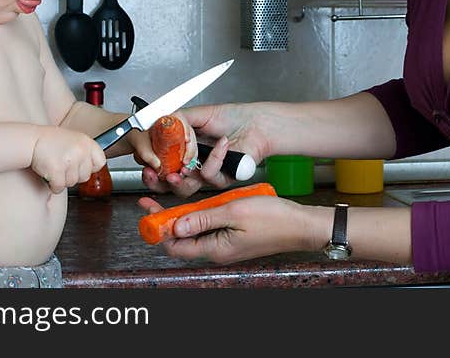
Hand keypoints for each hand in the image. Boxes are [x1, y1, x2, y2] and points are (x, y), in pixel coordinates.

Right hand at [31, 126, 106, 193]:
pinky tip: (50, 175)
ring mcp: (69, 160)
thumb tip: (93, 168)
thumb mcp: (74, 140)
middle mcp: (81, 151)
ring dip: (62, 180)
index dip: (91, 167)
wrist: (32, 140)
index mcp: (87, 142)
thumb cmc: (51, 141)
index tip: (82, 167)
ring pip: (72, 183)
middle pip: (85, 176)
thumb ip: (85, 152)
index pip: (100, 162)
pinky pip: (59, 187)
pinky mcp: (57, 170)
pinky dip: (54, 185)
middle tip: (64, 166)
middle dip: (74, 175)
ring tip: (56, 167)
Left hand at [136, 193, 309, 263]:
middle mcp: (218, 250)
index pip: (175, 244)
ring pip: (195, 231)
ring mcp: (226, 244)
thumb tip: (176, 226)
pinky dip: (200, 214)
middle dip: (165, 220)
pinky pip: (210, 227)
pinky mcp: (234, 236)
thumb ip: (203, 218)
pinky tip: (200, 201)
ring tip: (171, 199)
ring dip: (182, 216)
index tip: (148, 210)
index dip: (158, 228)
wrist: (301, 225)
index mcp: (215, 248)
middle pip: (182, 238)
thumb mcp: (234, 212)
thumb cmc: (274, 219)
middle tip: (152, 202)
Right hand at [140, 103, 268, 197]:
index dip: (151, 168)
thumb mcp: (197, 114)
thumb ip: (176, 121)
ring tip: (181, 168)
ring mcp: (206, 174)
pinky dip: (215, 157)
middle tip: (155, 174)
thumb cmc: (231, 117)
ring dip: (180, 180)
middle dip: (158, 183)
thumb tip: (160, 129)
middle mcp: (192, 165)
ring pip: (186, 188)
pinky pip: (209, 175)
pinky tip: (223, 143)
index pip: (160, 165)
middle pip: (168, 184)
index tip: (146, 164)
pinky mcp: (221, 179)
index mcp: (183, 150)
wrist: (255, 123)